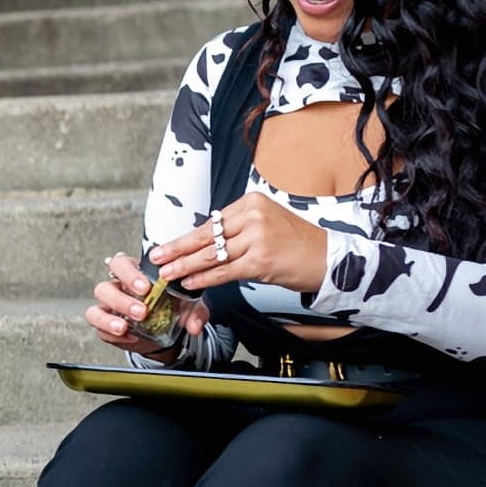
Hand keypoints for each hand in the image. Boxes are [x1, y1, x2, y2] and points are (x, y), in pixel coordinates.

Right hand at [86, 251, 209, 355]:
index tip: (146, 288)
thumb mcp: (188, 307)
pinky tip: (127, 335)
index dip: (130, 273)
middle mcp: (118, 286)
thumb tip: (195, 325)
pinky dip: (109, 329)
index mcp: (136, 274)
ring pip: (99, 301)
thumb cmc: (171, 309)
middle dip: (122, 297)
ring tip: (127, 325)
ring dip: (115, 313)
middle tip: (141, 310)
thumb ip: (194, 312)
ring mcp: (109, 304)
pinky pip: (96, 322)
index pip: (122, 263)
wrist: (163, 335)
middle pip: (106, 282)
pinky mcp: (103, 322)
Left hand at [154, 196, 328, 294]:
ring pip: (211, 255)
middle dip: (177, 249)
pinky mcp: (260, 261)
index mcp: (251, 202)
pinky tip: (190, 283)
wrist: (329, 259)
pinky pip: (223, 271)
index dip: (186, 237)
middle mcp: (252, 216)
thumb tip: (205, 241)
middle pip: (205, 236)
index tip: (167, 245)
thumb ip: (238, 228)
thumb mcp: (266, 223)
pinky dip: (204, 279)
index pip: (211, 223)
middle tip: (156, 256)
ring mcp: (257, 238)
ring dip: (185, 266)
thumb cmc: (296, 244)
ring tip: (167, 273)